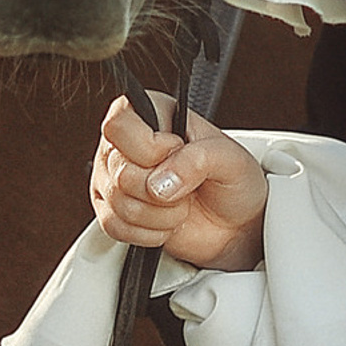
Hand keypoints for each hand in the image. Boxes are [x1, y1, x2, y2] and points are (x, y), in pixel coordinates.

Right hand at [90, 91, 266, 272]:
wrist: (234, 222)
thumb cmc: (232, 179)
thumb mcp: (230, 159)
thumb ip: (198, 159)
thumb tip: (161, 182)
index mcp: (150, 113)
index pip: (118, 125)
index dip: (149, 148)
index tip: (177, 151)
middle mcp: (124, 143)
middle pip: (120, 173)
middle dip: (163, 191)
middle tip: (186, 184)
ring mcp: (113, 178)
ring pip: (119, 204)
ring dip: (161, 215)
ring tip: (180, 202)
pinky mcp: (111, 211)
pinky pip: (114, 228)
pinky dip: (149, 232)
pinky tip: (166, 220)